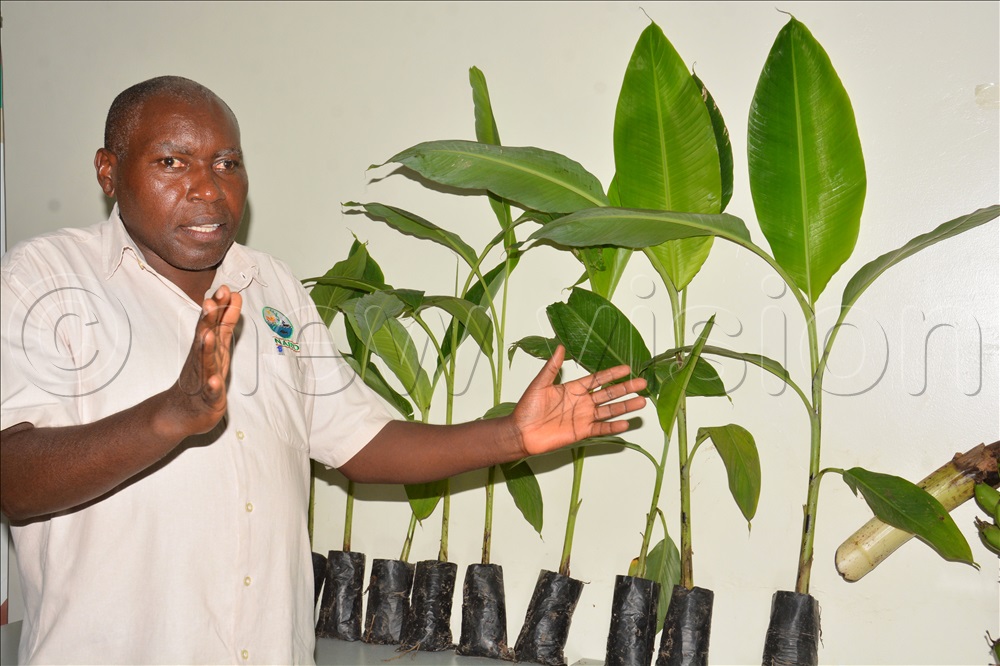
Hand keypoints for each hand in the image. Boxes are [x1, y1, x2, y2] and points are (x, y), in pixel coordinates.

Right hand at [170, 285, 241, 436]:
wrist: (185, 411)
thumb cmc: (205, 372)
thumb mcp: (219, 344)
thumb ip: (226, 319)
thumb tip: (233, 294)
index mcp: (208, 345)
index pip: (212, 322)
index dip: (219, 307)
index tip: (224, 289)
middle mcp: (203, 358)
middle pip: (204, 336)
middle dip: (208, 320)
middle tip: (210, 303)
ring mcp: (203, 377)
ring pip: (204, 361)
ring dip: (206, 348)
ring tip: (208, 335)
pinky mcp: (208, 397)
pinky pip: (210, 391)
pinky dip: (212, 386)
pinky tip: (215, 381)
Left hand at [512, 345, 646, 456]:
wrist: (520, 432)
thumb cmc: (527, 408)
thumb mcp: (539, 384)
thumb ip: (552, 367)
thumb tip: (561, 347)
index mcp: (573, 388)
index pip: (597, 379)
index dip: (612, 374)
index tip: (627, 368)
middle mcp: (581, 402)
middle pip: (609, 394)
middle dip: (626, 388)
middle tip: (642, 383)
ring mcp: (583, 417)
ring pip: (609, 410)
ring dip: (625, 406)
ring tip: (642, 402)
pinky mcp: (581, 432)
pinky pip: (601, 428)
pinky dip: (613, 426)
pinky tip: (626, 422)